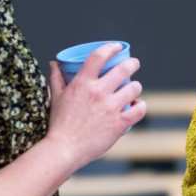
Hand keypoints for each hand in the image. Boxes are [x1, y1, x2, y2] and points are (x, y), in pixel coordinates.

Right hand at [46, 43, 145, 171]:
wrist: (64, 149)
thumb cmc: (60, 123)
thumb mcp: (56, 97)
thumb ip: (57, 78)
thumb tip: (54, 63)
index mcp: (82, 84)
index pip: (99, 56)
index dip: (111, 48)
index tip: (117, 47)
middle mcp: (98, 92)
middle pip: (123, 69)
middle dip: (132, 63)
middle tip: (134, 64)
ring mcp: (110, 107)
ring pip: (134, 88)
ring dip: (136, 86)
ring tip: (133, 88)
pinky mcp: (120, 123)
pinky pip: (139, 109)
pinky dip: (141, 105)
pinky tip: (138, 105)